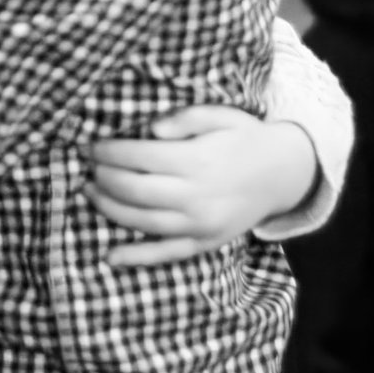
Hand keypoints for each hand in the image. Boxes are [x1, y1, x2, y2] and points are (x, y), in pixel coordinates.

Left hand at [87, 108, 318, 266]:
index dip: (109, 152)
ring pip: (142, 221)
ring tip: (90, 193)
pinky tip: (110, 255)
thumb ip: (186, 118)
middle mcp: (197, 196)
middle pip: (134, 190)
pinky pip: (166, 254)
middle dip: (104, 178)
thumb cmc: (245, 138)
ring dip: (109, 208)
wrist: (284, 174)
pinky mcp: (205, 243)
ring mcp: (200, 224)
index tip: (91, 146)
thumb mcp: (221, 115)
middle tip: (89, 167)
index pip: (139, 156)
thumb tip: (151, 129)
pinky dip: (136, 257)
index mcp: (198, 160)